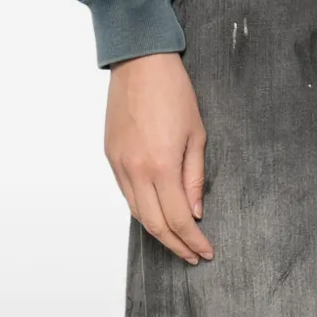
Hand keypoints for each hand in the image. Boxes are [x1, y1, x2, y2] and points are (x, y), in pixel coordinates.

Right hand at [104, 52, 213, 263]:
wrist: (140, 62)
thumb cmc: (174, 92)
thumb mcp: (196, 133)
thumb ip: (194, 176)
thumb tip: (195, 211)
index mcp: (161, 165)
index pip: (178, 219)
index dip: (193, 240)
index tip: (205, 251)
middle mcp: (136, 170)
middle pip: (154, 224)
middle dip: (175, 244)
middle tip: (193, 255)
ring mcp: (119, 164)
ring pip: (137, 213)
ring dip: (158, 231)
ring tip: (177, 240)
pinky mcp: (110, 156)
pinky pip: (126, 193)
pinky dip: (142, 209)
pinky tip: (157, 211)